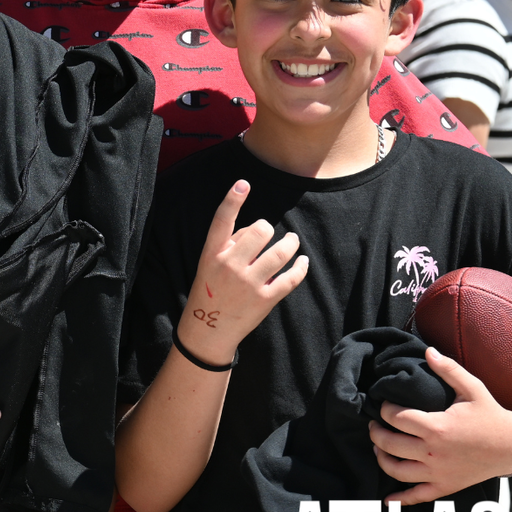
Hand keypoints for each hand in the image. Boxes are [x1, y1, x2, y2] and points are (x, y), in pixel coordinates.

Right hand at [177, 180, 307, 364]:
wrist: (209, 329)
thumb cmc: (211, 290)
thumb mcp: (209, 264)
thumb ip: (229, 245)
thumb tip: (258, 231)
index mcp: (212, 254)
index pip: (221, 221)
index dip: (232, 200)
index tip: (243, 183)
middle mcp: (229, 265)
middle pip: (260, 231)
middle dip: (269, 229)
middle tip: (273, 234)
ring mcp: (248, 283)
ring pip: (280, 252)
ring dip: (291, 243)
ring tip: (292, 241)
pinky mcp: (264, 299)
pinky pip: (290, 277)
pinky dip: (301, 267)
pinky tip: (302, 261)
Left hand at [369, 347, 511, 504]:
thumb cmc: (491, 415)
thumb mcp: (472, 388)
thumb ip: (448, 369)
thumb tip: (427, 350)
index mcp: (437, 427)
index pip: (397, 418)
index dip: (384, 409)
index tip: (383, 404)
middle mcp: (434, 452)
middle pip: (390, 444)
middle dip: (376, 433)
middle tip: (373, 425)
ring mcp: (439, 472)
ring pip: (397, 471)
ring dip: (382, 459)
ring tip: (378, 448)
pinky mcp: (446, 486)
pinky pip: (418, 497)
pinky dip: (400, 500)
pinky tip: (387, 500)